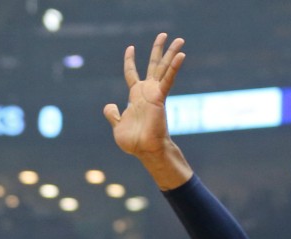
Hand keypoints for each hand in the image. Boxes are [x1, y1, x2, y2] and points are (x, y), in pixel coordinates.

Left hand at [104, 32, 184, 158]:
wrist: (145, 150)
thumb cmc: (134, 142)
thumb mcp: (117, 126)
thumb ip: (112, 114)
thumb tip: (109, 106)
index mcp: (136, 97)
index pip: (131, 73)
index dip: (130, 61)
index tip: (130, 48)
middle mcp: (146, 92)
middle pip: (153, 65)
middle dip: (158, 50)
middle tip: (164, 35)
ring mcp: (154, 93)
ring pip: (163, 68)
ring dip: (171, 53)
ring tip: (179, 39)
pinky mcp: (160, 97)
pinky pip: (168, 79)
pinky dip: (174, 67)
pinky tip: (181, 55)